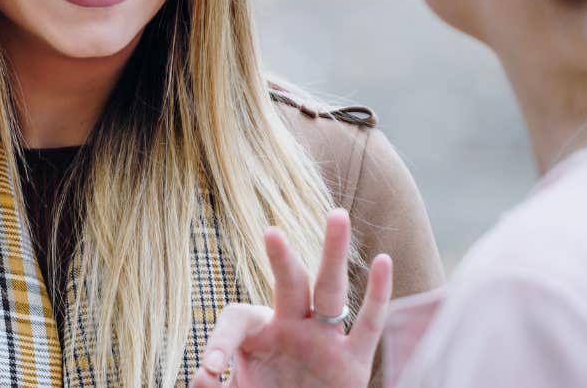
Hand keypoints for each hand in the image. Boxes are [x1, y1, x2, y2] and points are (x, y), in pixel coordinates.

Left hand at [190, 208, 393, 387]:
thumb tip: (203, 376)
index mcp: (260, 332)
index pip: (238, 317)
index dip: (221, 340)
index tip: (209, 369)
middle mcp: (293, 326)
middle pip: (289, 282)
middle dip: (281, 258)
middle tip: (271, 232)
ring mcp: (324, 340)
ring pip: (330, 289)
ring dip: (334, 253)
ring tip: (338, 215)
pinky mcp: (353, 363)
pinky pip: (368, 324)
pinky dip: (378, 294)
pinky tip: (383, 261)